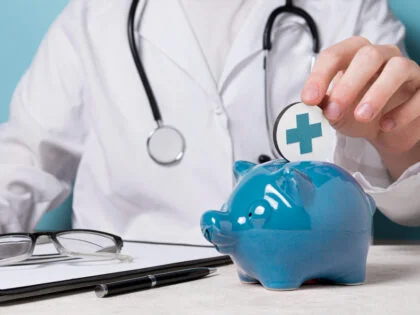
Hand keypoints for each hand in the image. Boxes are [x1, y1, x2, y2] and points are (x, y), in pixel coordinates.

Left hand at [301, 36, 419, 178]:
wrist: (385, 132)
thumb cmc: (356, 113)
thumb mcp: (335, 111)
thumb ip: (323, 105)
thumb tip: (312, 103)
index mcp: (353, 56)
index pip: (335, 55)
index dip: (320, 76)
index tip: (308, 100)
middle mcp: (382, 56)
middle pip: (368, 55)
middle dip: (348, 84)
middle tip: (334, 111)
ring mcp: (407, 70)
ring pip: (398, 68)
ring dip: (377, 93)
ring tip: (362, 116)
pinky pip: (419, 95)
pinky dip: (402, 112)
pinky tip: (386, 126)